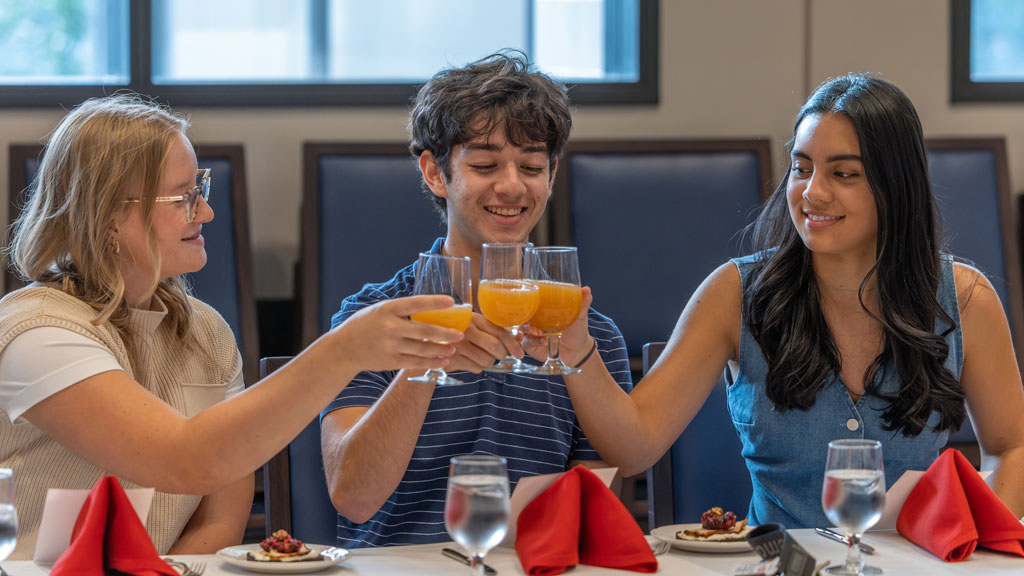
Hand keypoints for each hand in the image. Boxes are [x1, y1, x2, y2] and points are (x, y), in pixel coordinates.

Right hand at [332, 295, 462, 371]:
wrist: (344, 349)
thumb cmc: (365, 325)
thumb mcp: (379, 310)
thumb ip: (401, 310)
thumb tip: (430, 307)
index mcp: (387, 309)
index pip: (416, 303)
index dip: (435, 302)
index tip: (452, 302)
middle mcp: (389, 327)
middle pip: (423, 330)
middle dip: (445, 333)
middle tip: (461, 334)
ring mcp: (390, 346)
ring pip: (422, 348)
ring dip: (441, 349)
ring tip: (453, 348)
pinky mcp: (390, 361)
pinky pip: (415, 362)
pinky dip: (431, 362)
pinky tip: (442, 361)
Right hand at [445, 313, 521, 372]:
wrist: (429, 342)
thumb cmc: (459, 332)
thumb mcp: (476, 326)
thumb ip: (497, 331)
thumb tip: (521, 337)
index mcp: (474, 318)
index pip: (499, 332)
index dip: (513, 344)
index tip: (520, 354)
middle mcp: (465, 330)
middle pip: (495, 348)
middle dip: (501, 355)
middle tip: (499, 355)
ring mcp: (457, 345)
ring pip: (486, 361)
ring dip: (487, 361)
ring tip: (478, 354)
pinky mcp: (451, 359)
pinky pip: (476, 368)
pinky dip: (476, 366)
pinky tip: (468, 359)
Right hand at [521, 286, 593, 365]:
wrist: (578, 352)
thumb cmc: (576, 330)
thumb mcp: (579, 316)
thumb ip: (582, 303)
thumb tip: (586, 289)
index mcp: (543, 309)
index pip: (530, 300)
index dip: (523, 297)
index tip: (523, 295)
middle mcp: (535, 319)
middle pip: (521, 313)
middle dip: (519, 313)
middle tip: (525, 313)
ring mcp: (532, 332)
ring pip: (520, 328)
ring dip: (522, 327)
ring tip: (528, 327)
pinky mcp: (531, 345)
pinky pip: (527, 342)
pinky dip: (533, 341)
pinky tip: (543, 341)